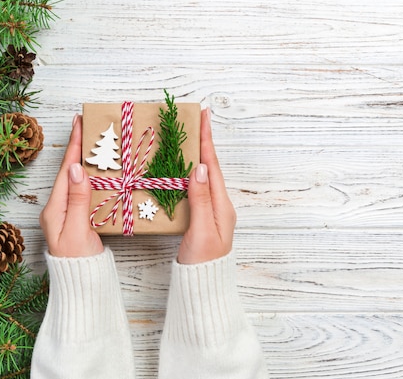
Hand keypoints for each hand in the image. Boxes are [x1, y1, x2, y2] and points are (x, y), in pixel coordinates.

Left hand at [39, 114, 103, 257]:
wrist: (81, 283)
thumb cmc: (77, 260)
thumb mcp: (77, 229)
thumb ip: (78, 199)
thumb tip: (76, 168)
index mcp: (54, 207)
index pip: (66, 170)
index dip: (73, 146)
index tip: (79, 124)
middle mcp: (58, 207)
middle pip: (69, 171)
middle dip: (78, 148)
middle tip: (87, 127)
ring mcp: (67, 213)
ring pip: (77, 180)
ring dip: (85, 160)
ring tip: (93, 143)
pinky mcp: (79, 218)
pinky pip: (85, 191)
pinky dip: (93, 177)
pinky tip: (100, 172)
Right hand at [178, 108, 235, 263]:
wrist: (204, 285)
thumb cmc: (204, 261)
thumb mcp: (201, 230)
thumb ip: (201, 199)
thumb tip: (200, 168)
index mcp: (222, 204)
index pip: (212, 165)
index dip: (206, 140)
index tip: (203, 116)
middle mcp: (219, 204)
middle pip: (210, 166)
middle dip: (202, 142)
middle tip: (194, 120)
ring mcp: (212, 211)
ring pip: (203, 176)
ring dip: (196, 155)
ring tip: (187, 137)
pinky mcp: (202, 217)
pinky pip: (196, 187)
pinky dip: (188, 173)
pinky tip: (180, 168)